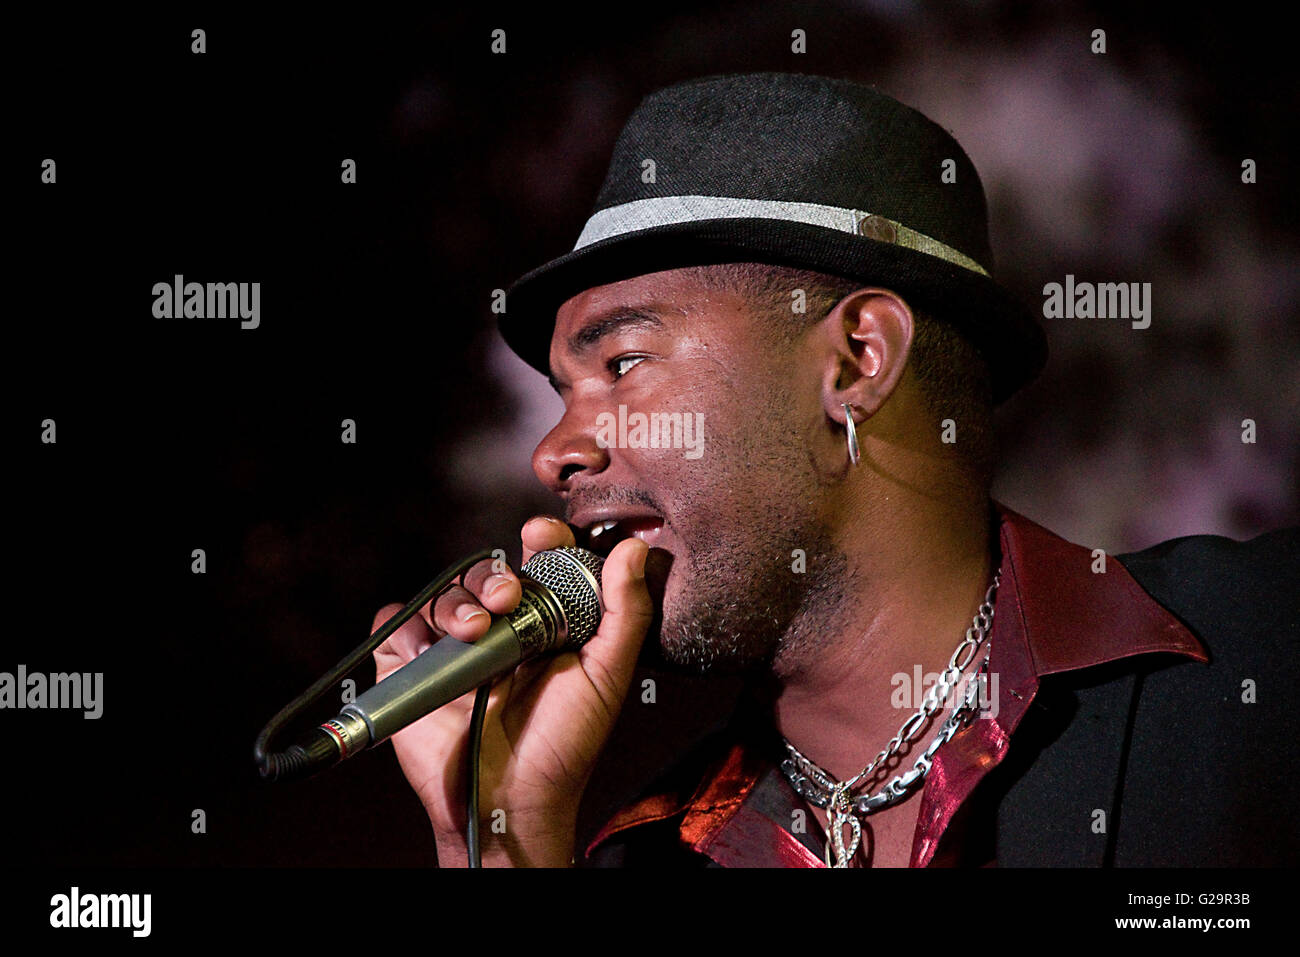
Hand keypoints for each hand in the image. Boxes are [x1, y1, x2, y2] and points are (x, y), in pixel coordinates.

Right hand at [370, 516, 652, 866]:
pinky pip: (397, 621)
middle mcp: (499, 630)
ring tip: (476, 631)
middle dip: (494, 574)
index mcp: (545, 622)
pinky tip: (433, 649)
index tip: (540, 534)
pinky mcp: (412, 667)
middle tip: (508, 598)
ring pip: (444, 592)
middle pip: (487, 571)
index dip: (540, 539)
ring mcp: (453, 648)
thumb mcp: (606, 676)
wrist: (510, 799)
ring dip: (457, 602)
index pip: (539, 561)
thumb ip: (626, 612)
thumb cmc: (563, 745)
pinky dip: (408, 626)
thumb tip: (635, 549)